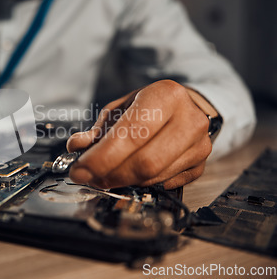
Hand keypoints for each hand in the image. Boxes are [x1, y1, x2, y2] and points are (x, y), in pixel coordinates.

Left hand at [67, 80, 211, 189]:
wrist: (184, 108)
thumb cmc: (148, 107)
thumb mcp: (119, 109)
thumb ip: (97, 130)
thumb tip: (77, 147)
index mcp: (166, 96)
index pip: (132, 134)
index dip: (102, 157)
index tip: (80, 170)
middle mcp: (189, 119)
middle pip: (146, 161)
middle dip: (111, 174)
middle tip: (89, 177)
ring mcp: (200, 145)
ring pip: (155, 176)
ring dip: (123, 181)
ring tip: (104, 175)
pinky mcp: (201, 165)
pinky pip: (166, 184)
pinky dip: (142, 184)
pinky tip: (129, 175)